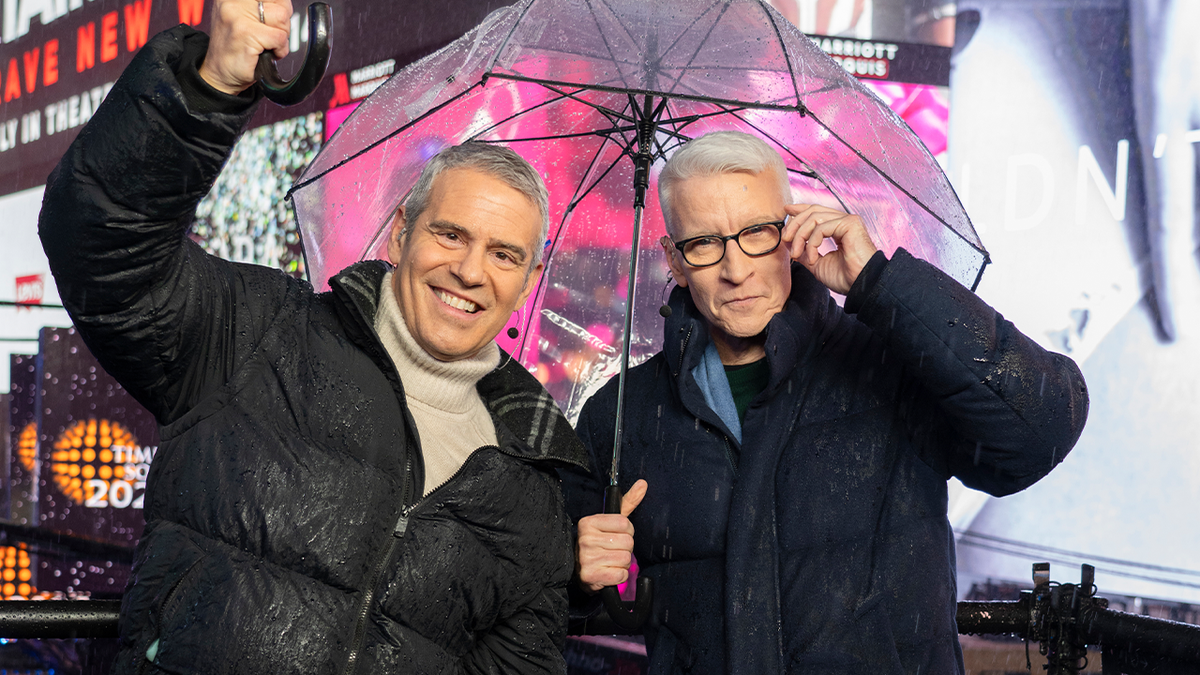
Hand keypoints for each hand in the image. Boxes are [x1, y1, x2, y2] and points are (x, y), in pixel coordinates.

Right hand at [199, 0, 292, 94]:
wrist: (219, 74)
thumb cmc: (235, 50)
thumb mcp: (245, 20)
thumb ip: (262, 9)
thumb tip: (284, 6)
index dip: (280, 9)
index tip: (273, 21)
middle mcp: (233, 2)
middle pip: (281, 5)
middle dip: (282, 25)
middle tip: (269, 37)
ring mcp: (238, 16)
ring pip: (282, 18)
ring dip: (281, 37)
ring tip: (266, 45)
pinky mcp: (246, 33)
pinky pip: (279, 38)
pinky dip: (279, 50)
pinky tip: (265, 53)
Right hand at [576, 479, 646, 593]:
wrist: (581, 569)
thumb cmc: (599, 542)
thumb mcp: (611, 521)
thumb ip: (628, 502)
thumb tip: (643, 483)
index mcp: (589, 522)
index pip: (625, 524)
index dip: (627, 532)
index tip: (617, 535)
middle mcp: (585, 539)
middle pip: (627, 542)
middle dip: (626, 549)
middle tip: (614, 550)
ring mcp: (586, 558)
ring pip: (625, 559)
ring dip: (623, 563)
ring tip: (611, 561)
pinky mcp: (590, 576)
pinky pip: (621, 575)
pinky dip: (620, 576)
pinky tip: (609, 572)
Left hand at [782, 204, 877, 294]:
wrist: (861, 286)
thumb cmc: (845, 278)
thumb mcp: (816, 263)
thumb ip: (804, 250)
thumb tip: (789, 242)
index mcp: (838, 228)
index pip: (817, 211)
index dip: (800, 209)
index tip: (786, 211)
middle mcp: (844, 221)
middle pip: (813, 210)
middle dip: (795, 223)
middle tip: (785, 239)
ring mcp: (848, 221)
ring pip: (814, 217)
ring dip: (800, 235)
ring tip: (796, 252)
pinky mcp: (850, 224)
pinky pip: (821, 228)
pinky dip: (811, 243)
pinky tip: (811, 258)